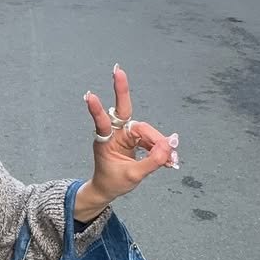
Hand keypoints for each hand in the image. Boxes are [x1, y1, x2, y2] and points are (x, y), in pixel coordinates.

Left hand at [77, 65, 178, 217]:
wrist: (108, 188)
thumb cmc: (114, 182)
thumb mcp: (133, 176)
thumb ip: (152, 161)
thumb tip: (169, 147)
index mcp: (105, 141)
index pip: (103, 122)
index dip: (97, 110)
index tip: (89, 95)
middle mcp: (114, 132)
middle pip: (126, 113)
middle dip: (122, 91)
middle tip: (117, 70)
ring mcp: (125, 134)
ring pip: (146, 131)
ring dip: (160, 143)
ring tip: (171, 160)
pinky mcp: (134, 138)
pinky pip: (152, 139)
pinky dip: (161, 148)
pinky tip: (170, 160)